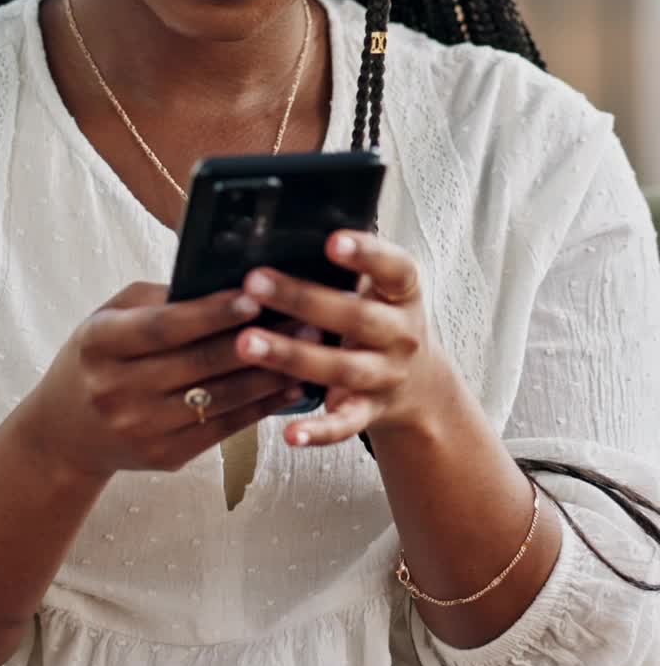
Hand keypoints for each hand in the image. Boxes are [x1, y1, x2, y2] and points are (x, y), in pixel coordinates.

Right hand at [23, 283, 302, 480]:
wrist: (65, 433)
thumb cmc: (99, 357)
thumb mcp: (112, 317)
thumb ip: (162, 299)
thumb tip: (227, 282)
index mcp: (100, 343)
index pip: (163, 327)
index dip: (211, 313)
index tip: (254, 296)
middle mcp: (115, 389)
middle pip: (197, 363)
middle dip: (257, 340)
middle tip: (304, 318)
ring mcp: (140, 428)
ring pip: (219, 399)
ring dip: (271, 375)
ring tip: (310, 350)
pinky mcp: (165, 457)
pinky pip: (224, 429)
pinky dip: (262, 408)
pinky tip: (291, 387)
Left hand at [236, 232, 439, 446]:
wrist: (419, 382)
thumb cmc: (377, 314)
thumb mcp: (376, 285)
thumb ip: (343, 265)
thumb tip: (281, 230)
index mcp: (403, 291)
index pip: (392, 267)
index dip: (366, 253)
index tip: (332, 240)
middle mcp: (401, 332)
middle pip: (354, 316)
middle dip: (302, 298)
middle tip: (254, 282)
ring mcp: (387, 375)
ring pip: (340, 368)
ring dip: (292, 356)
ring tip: (245, 343)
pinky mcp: (371, 412)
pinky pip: (344, 424)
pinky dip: (319, 431)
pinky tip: (289, 434)